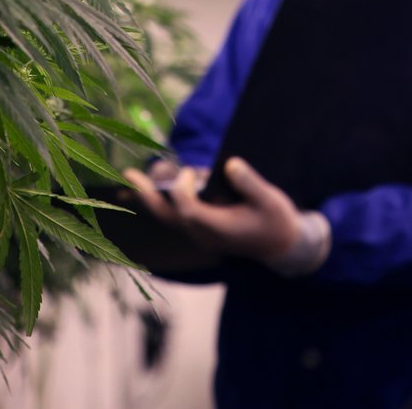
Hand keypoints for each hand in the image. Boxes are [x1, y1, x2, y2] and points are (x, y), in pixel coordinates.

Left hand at [122, 157, 329, 274]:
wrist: (283, 247)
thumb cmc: (277, 221)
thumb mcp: (270, 200)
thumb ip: (249, 183)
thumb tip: (230, 164)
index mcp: (218, 230)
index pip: (187, 211)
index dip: (181, 190)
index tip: (190, 172)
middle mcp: (204, 235)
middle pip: (168, 217)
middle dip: (147, 195)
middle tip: (128, 173)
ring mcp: (202, 234)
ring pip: (169, 217)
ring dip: (153, 196)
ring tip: (134, 175)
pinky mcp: (204, 229)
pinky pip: (177, 216)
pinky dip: (166, 199)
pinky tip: (160, 181)